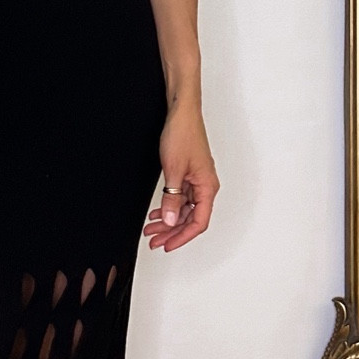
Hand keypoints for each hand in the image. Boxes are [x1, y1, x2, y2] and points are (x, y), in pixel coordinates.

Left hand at [143, 104, 217, 250]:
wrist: (181, 113)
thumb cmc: (183, 134)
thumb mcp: (173, 170)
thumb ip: (172, 198)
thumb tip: (172, 221)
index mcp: (208, 187)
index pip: (198, 222)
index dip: (182, 237)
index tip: (167, 245)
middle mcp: (205, 186)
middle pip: (191, 219)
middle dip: (172, 232)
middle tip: (154, 241)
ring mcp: (197, 181)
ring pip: (184, 210)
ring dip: (168, 221)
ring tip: (151, 229)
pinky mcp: (189, 175)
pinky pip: (180, 198)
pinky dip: (168, 207)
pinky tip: (156, 213)